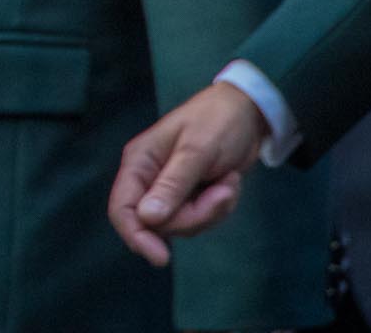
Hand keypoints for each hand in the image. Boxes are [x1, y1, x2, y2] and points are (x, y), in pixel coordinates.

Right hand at [108, 82, 268, 266]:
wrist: (248, 113)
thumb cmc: (217, 122)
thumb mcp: (197, 151)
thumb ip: (172, 185)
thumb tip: (146, 219)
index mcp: (139, 162)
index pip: (122, 208)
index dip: (135, 235)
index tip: (161, 258)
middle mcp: (148, 179)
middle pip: (158, 223)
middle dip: (194, 215)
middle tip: (221, 194)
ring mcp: (169, 190)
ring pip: (182, 225)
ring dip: (211, 210)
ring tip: (228, 182)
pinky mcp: (190, 197)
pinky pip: (200, 220)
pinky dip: (219, 208)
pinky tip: (229, 183)